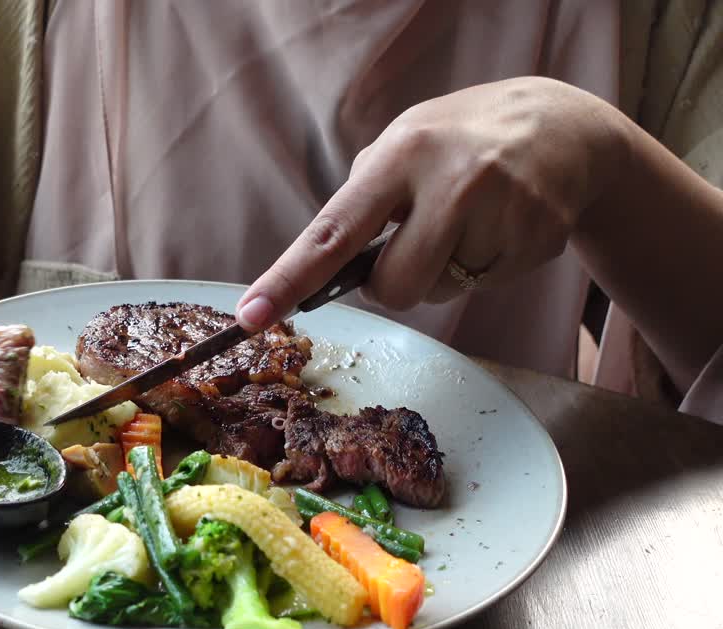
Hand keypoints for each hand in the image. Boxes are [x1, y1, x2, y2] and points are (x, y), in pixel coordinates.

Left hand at [236, 77, 627, 329]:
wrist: (564, 128)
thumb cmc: (459, 142)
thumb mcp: (405, 142)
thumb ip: (364, 198)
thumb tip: (322, 268)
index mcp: (402, 154)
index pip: (333, 231)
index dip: (289, 278)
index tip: (251, 314)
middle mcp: (452, 181)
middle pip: (395, 286)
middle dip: (393, 283)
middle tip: (416, 242)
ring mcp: (502, 211)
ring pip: (441, 291)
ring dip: (442, 273)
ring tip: (467, 222)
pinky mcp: (540, 238)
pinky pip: (484, 285)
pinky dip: (484, 267)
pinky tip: (502, 225)